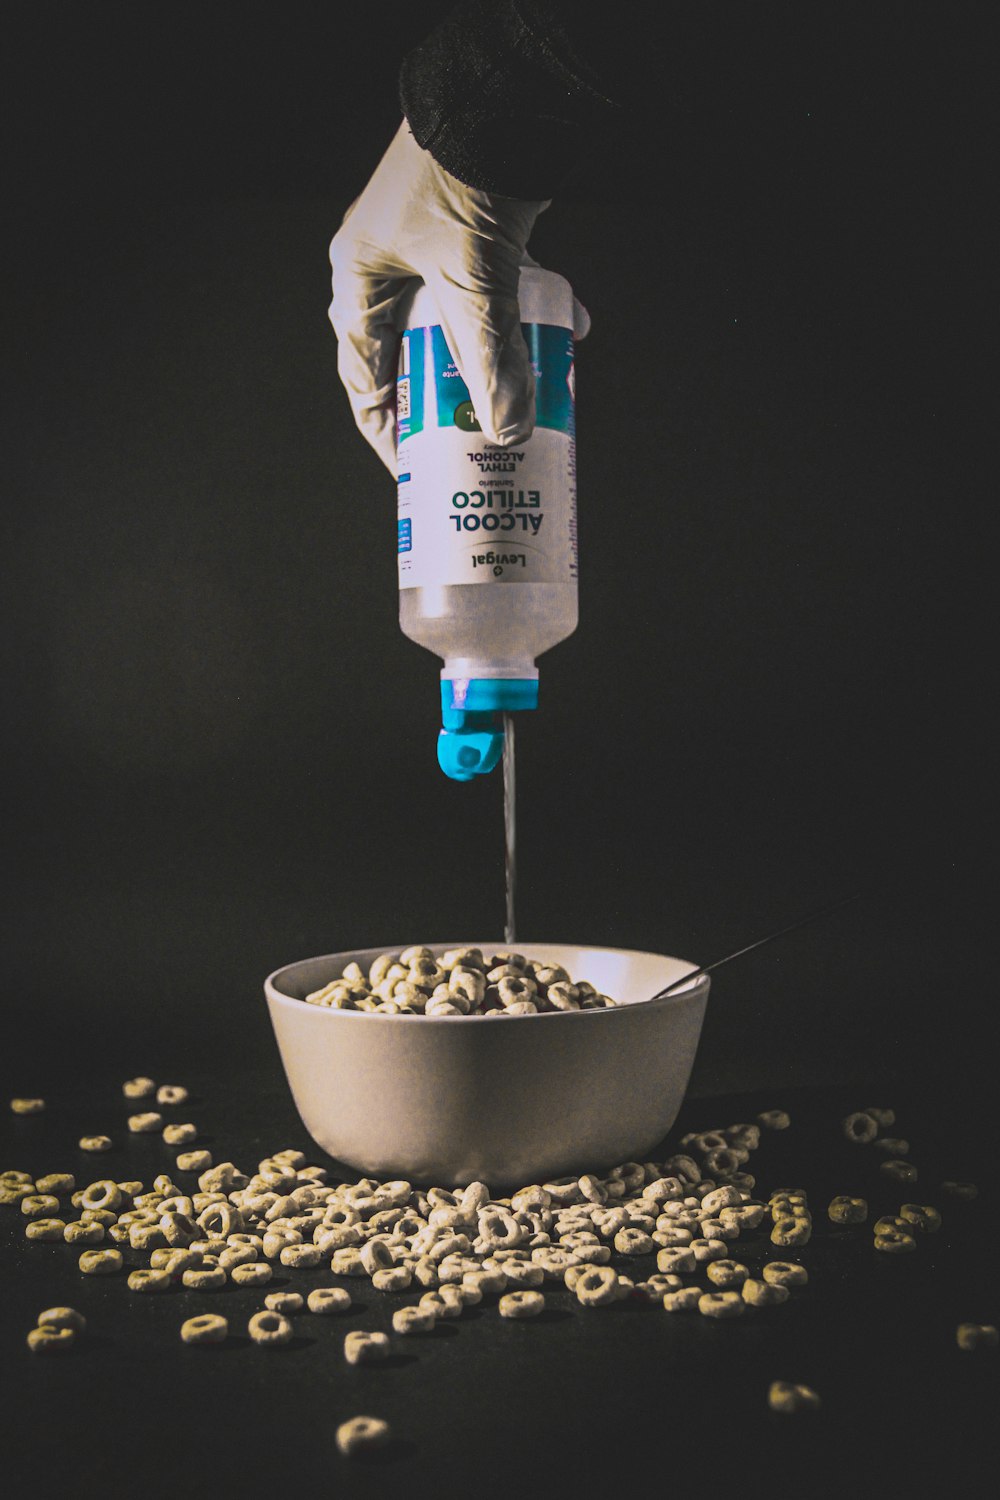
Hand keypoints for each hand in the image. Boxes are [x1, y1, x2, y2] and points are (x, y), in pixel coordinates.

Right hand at [328, 120, 588, 473]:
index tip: (422, 471)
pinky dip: (528, 312)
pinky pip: (497, 293)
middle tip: (487, 438)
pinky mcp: (471, 234)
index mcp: (360, 284)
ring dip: (502, 357)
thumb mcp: (474, 286)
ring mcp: (430, 251)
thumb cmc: (459, 181)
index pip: (366, 383)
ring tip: (535, 390)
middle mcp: (387, 271)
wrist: (498, 98)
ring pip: (465, 329)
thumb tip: (510, 431)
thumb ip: (491, 362)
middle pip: (419, 361)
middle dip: (460, 399)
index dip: (393, 434)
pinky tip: (567, 325)